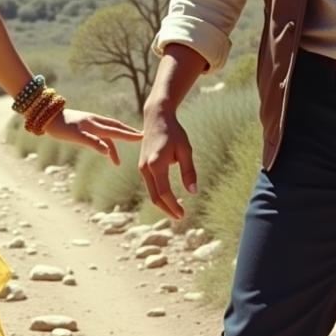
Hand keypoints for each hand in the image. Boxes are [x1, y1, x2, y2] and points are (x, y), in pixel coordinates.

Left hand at [43, 108, 142, 164]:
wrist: (47, 117)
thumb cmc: (61, 127)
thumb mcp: (76, 136)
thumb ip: (92, 143)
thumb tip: (108, 152)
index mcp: (95, 124)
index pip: (116, 131)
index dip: (129, 135)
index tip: (142, 137)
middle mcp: (95, 123)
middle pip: (116, 128)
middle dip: (128, 134)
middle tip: (141, 139)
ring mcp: (90, 124)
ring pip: (108, 134)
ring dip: (115, 145)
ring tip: (117, 163)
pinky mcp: (85, 127)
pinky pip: (100, 135)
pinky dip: (104, 144)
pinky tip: (102, 152)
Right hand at [138, 106, 196, 220]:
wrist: (157, 117)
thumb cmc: (174, 132)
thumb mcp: (185, 150)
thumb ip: (189, 171)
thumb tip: (193, 192)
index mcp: (156, 163)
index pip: (164, 192)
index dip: (173, 206)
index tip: (183, 215)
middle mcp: (146, 167)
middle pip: (155, 197)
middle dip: (167, 210)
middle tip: (180, 218)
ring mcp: (142, 167)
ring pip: (151, 192)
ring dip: (163, 204)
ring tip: (176, 211)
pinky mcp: (142, 165)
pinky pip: (150, 185)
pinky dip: (159, 195)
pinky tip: (169, 198)